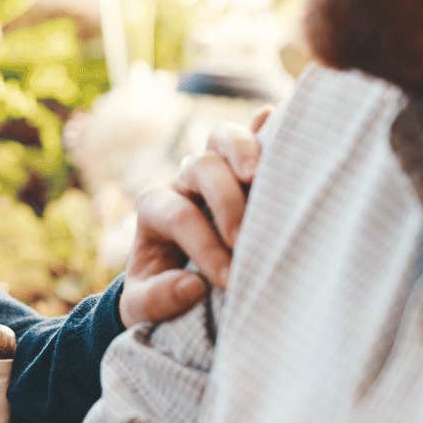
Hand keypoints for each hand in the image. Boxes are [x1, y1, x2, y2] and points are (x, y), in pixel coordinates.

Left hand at [117, 106, 270, 325]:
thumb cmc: (158, 292)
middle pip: (200, 167)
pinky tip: (281, 116)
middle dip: (225, 200)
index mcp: (154, 208)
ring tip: (259, 174)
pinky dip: (267, 127)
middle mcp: (183, 183)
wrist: (169, 279)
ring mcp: (214, 170)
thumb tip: (193, 286)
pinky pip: (255, 137)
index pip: (180, 216)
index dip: (204, 246)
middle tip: (243, 239)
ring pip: (222, 140)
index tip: (228, 281)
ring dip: (244, 150)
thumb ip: (156, 300)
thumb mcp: (141, 306)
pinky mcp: (243, 169)